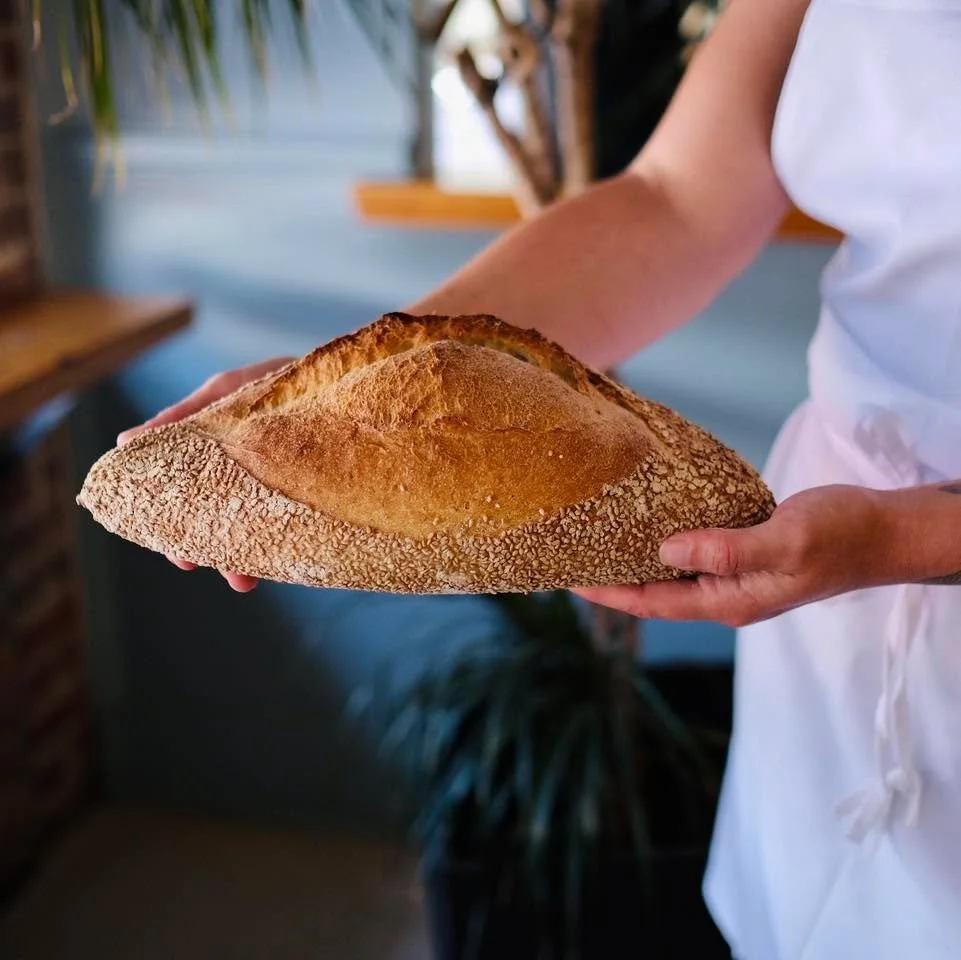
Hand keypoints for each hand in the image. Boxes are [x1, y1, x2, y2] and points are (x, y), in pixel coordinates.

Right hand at [117, 356, 295, 592]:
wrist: (358, 380)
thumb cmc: (286, 378)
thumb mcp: (230, 391)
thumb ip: (184, 417)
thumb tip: (124, 442)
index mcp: (220, 453)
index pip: (188, 495)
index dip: (174, 522)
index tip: (171, 547)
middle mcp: (248, 476)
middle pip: (217, 519)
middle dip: (207, 546)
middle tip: (197, 563)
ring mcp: (281, 490)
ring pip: (253, 531)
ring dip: (242, 556)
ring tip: (242, 580)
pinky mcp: (314, 500)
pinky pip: (292, 530)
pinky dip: (281, 547)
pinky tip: (277, 565)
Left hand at [574, 484, 895, 626]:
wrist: (883, 531)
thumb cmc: (841, 538)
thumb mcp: (784, 543)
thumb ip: (727, 551)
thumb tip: (666, 552)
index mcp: (730, 600)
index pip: (654, 602)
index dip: (609, 595)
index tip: (569, 582)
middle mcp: (726, 593)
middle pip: (655, 591)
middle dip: (612, 579)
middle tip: (571, 558)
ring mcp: (735, 574)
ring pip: (672, 570)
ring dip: (635, 558)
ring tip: (596, 540)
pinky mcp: (744, 551)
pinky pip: (695, 548)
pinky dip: (666, 537)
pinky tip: (647, 520)